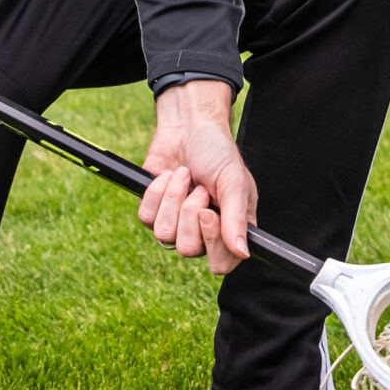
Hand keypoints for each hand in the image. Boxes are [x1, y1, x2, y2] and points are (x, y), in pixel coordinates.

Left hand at [138, 80, 254, 274]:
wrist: (189, 126)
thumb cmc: (218, 152)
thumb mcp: (234, 181)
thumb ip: (237, 218)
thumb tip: (242, 252)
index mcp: (230, 228)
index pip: (222, 262)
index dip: (213, 242)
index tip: (208, 213)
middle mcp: (203, 232)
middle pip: (188, 249)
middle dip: (190, 212)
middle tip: (200, 188)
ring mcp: (176, 224)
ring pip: (164, 235)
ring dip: (174, 198)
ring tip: (186, 176)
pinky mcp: (154, 212)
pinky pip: (146, 218)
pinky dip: (157, 191)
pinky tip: (170, 175)